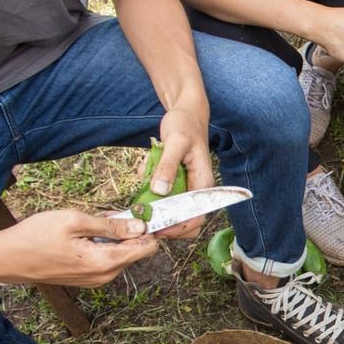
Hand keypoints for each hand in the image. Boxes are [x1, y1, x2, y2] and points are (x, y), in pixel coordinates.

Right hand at [0, 210, 157, 286]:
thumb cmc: (36, 237)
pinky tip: (84, 235)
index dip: (149, 229)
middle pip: (134, 251)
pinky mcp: (88, 278)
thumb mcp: (74, 221)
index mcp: (105, 262)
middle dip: (128, 231)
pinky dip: (103, 245)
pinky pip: (106, 259)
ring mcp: (96, 280)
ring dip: (114, 236)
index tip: (144, 214)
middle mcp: (105, 276)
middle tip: (108, 214)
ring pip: (120, 254)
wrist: (7, 259)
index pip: (146, 248)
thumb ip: (111, 224)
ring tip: (90, 224)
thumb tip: (140, 226)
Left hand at [152, 102, 213, 238]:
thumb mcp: (175, 143)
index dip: (176, 229)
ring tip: (146, 168)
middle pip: (182, 221)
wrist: (186, 114)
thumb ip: (167, 166)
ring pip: (168, 208)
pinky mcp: (174, 182)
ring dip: (151, 197)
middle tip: (141, 211)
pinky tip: (147, 164)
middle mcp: (196, 190)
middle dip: (160, 218)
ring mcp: (185, 187)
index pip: (195, 219)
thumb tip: (160, 192)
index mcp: (203, 185)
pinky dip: (147, 183)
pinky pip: (159, 193)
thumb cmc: (185, 126)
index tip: (155, 228)